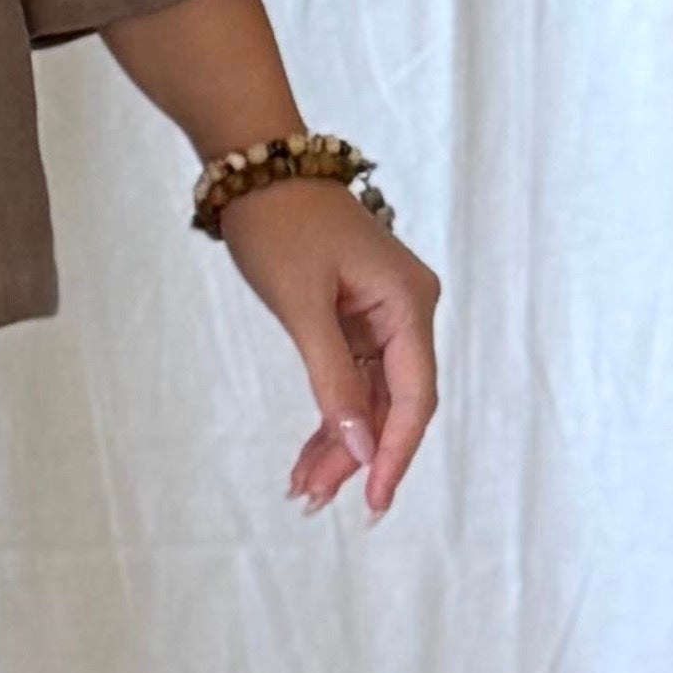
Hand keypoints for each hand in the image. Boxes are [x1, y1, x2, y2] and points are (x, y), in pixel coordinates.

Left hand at [217, 175, 440, 520]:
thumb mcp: (302, 305)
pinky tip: (309, 455)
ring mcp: (383, 316)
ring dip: (341, 443)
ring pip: (372, 398)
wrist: (257, 168)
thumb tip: (361, 446)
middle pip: (395, 403)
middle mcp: (407, 312)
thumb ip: (333, 379)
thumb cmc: (281, 224)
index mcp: (409, 304)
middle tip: (313, 501)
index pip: (415, 396)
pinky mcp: (356, 318)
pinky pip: (352, 379)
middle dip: (358, 456)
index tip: (375, 503)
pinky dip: (333, 415)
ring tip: (303, 490)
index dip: (395, 454)